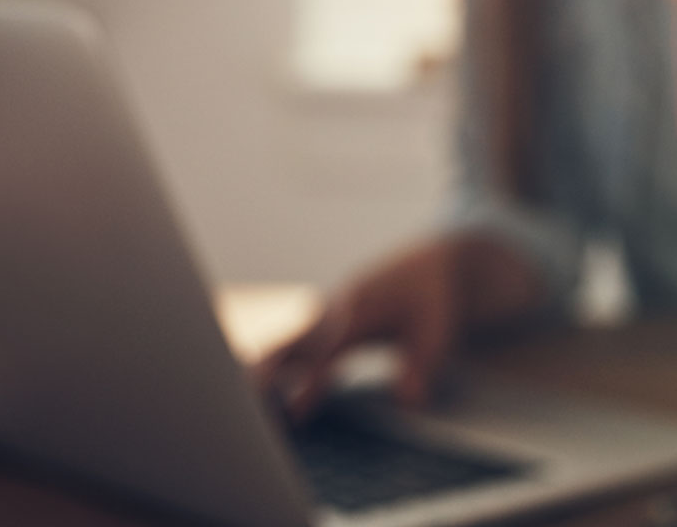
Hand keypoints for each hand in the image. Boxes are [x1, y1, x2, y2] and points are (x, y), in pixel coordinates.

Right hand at [252, 235, 541, 420]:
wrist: (428, 263)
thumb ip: (422, 367)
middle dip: (265, 372)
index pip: (330, 353)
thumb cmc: (431, 299)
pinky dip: (272, 364)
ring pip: (285, 342)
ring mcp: (324, 315)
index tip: (295, 414)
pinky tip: (255, 391)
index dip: (312, 384)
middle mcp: (334, 311)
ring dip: (262, 370)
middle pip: (291, 343)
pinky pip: (291, 344)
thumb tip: (408, 402)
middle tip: (241, 406)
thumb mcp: (437, 332)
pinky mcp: (322, 322)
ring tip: (238, 405)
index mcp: (361, 312)